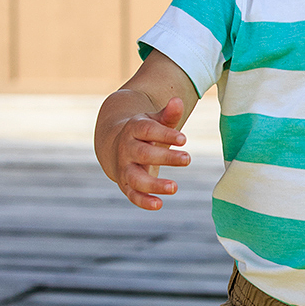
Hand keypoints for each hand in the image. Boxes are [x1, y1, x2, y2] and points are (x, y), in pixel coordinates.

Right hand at [109, 96, 189, 210]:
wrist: (116, 145)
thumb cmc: (145, 133)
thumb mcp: (155, 122)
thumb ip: (168, 115)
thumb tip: (178, 100)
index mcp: (134, 130)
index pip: (148, 131)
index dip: (165, 134)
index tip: (184, 140)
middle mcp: (127, 149)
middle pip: (143, 154)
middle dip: (165, 157)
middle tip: (188, 159)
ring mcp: (125, 168)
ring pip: (136, 178)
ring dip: (154, 184)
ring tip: (175, 187)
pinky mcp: (126, 185)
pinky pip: (132, 195)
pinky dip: (144, 202)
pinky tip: (159, 205)